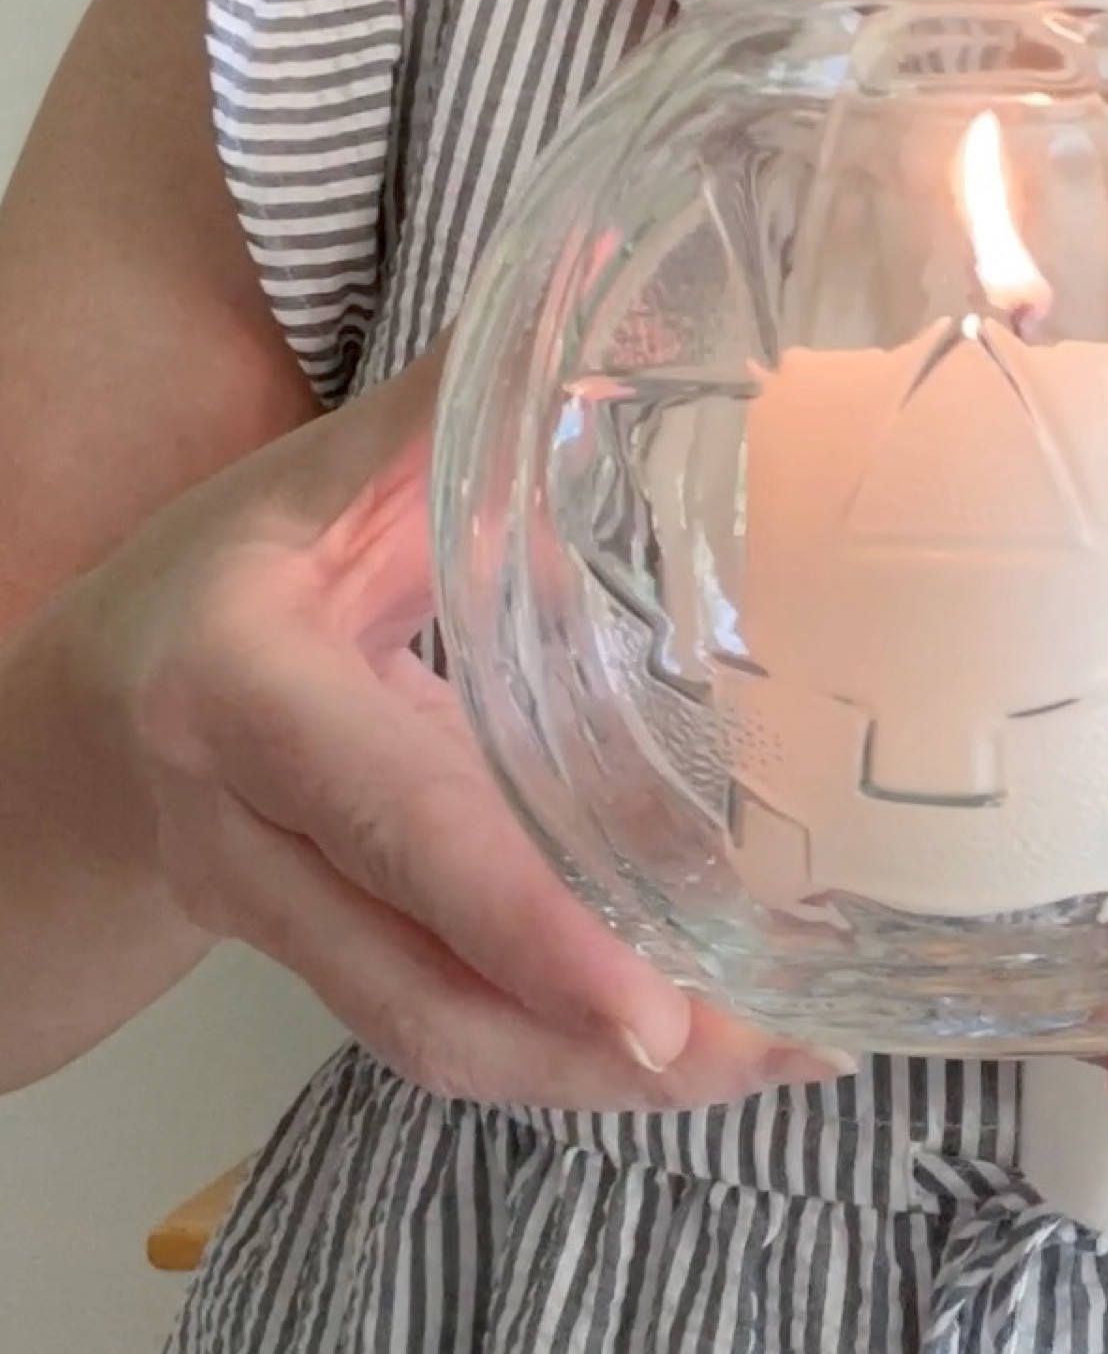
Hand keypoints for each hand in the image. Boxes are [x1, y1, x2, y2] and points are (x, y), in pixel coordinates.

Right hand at [59, 344, 848, 1110]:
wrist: (79, 723)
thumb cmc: (204, 583)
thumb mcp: (308, 486)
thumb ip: (446, 415)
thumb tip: (607, 277)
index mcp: (248, 702)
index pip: (396, 826)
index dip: (522, 925)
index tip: (655, 1006)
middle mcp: (254, 842)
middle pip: (424, 993)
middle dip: (603, 1048)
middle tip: (782, 1051)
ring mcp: (288, 925)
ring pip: (440, 1042)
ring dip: (608, 1076)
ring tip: (782, 1057)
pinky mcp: (337, 962)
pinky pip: (449, 1030)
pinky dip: (572, 1048)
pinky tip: (703, 1032)